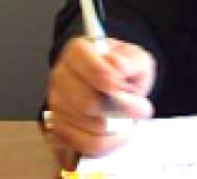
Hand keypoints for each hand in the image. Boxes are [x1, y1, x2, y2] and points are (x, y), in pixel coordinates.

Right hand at [45, 36, 155, 155]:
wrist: (115, 79)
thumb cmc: (124, 66)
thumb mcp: (136, 56)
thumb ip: (131, 62)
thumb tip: (118, 69)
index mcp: (78, 51)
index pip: (92, 71)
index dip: (111, 82)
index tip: (127, 87)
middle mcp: (61, 77)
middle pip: (89, 104)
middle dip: (120, 109)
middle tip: (139, 106)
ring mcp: (56, 104)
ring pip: (89, 127)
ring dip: (117, 126)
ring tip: (129, 117)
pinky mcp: (59, 128)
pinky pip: (84, 145)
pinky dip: (108, 142)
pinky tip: (119, 132)